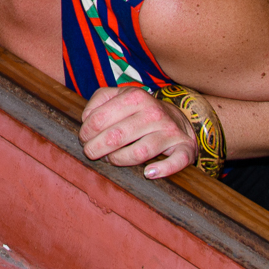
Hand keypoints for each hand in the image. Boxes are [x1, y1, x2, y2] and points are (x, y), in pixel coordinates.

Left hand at [79, 85, 196, 179]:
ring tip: (111, 160)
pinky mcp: (184, 147)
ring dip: (119, 160)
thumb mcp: (120, 96)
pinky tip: (148, 173)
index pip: (99, 118)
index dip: (86, 132)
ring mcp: (170, 131)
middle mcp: (153, 113)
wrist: (177, 119)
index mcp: (135, 97)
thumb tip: (87, 118)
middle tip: (91, 153)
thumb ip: (99, 100)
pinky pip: (176, 162)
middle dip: (96, 148)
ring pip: (140, 152)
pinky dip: (162, 170)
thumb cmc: (140, 110)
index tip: (84, 139)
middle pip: (116, 136)